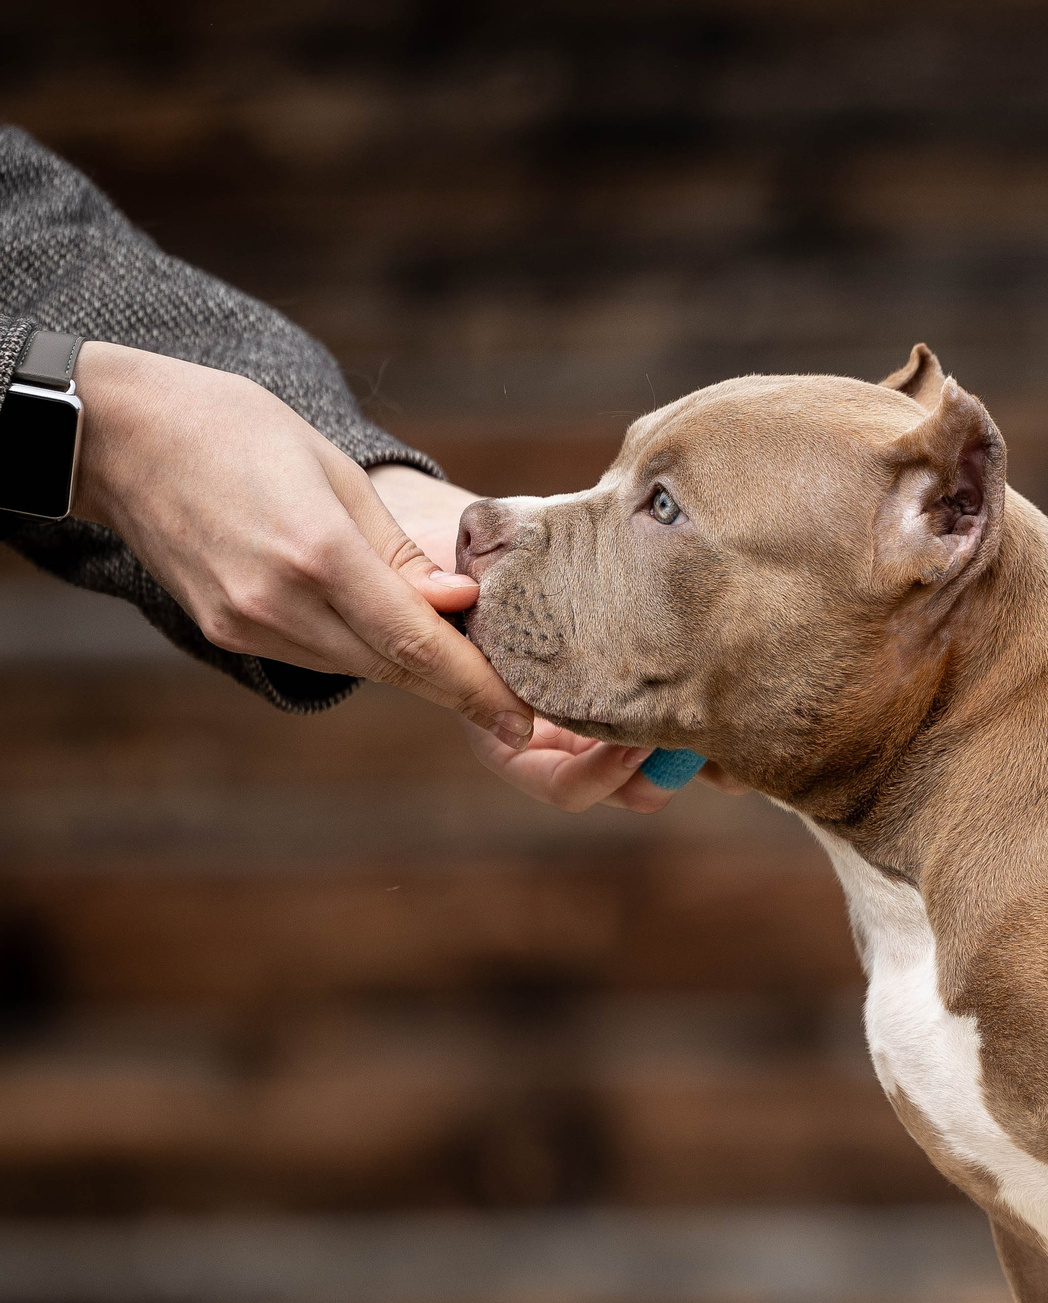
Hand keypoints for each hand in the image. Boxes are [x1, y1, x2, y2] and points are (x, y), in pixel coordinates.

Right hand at [70, 342, 532, 748]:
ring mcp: (246, 624)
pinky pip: (317, 655)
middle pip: (394, 667)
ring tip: (468, 663)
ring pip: (358, 667)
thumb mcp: (335, 473)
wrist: (119, 435)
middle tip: (518, 705)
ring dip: (413, 668)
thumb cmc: (236, 430)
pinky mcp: (225, 631)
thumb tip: (461, 606)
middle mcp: (280, 603)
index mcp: (319, 554)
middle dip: (459, 686)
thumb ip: (399, 553)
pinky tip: (393, 637)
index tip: (524, 722)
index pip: (417, 643)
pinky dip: (363, 651)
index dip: (477, 688)